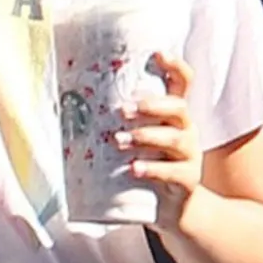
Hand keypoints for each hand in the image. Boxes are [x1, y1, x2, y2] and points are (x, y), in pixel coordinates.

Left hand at [121, 51, 200, 227]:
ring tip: (118, 141)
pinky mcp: (188, 180)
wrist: (172, 209)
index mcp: (174, 117)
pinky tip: (133, 168)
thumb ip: (118, 125)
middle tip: (123, 110)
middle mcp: (187, 130)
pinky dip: (152, 168)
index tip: (157, 54)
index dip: (175, 66)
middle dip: (152, 106)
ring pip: (176, 138)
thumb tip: (71, 108)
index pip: (183, 84)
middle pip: (179, 108)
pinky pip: (174, 171)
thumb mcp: (136, 143)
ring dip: (145, 136)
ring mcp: (190, 155)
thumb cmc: (146, 167)